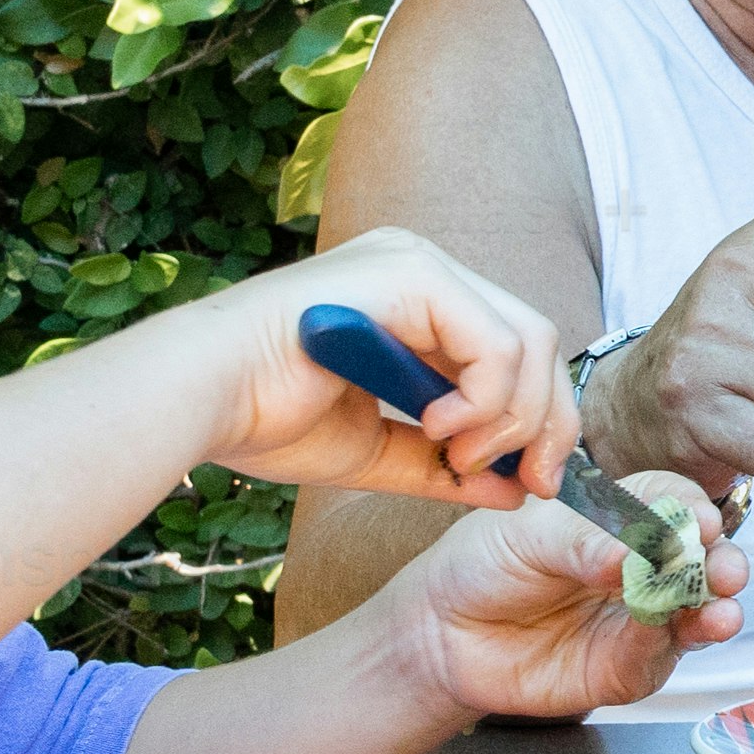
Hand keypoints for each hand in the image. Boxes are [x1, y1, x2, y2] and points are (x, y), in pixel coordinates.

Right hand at [214, 234, 573, 506]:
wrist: (206, 398)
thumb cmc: (268, 418)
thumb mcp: (379, 451)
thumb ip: (448, 466)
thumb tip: (518, 489)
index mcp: (417, 302)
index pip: (515, 352)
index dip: (539, 419)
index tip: (532, 482)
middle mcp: (424, 270)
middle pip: (537, 341)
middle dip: (548, 421)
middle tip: (533, 481)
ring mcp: (419, 263)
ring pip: (529, 340)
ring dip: (512, 416)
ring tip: (461, 455)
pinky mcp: (414, 273)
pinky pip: (496, 342)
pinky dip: (486, 398)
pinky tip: (439, 427)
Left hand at [383, 493, 726, 728]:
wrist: (442, 634)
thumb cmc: (481, 565)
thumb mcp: (525, 534)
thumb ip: (582, 540)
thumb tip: (635, 554)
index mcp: (621, 519)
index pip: (674, 503)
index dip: (694, 510)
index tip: (703, 522)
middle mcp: (642, 567)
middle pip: (702, 561)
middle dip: (723, 564)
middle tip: (726, 572)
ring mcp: (639, 619)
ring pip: (696, 613)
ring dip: (716, 611)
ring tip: (721, 613)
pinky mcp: (627, 668)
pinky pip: (658, 657)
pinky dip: (668, 644)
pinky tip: (669, 632)